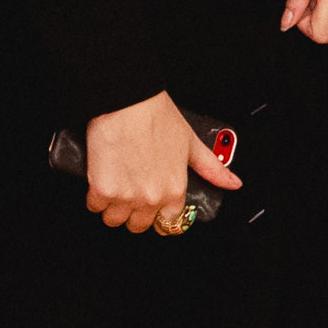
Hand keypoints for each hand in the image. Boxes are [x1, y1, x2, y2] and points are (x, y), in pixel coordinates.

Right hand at [84, 90, 242, 234]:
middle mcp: (151, 197)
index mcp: (174, 190)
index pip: (170, 224)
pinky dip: (95, 197)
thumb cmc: (156, 116)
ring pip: (114, 220)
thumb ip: (212, 168)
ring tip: (116, 186)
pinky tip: (102, 180)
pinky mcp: (102, 189)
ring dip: (113, 208)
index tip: (154, 209)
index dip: (160, 216)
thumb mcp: (191, 142)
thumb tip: (232, 183)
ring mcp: (125, 196)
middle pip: (139, 226)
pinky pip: (94, 207)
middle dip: (135, 213)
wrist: (126, 101)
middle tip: (132, 192)